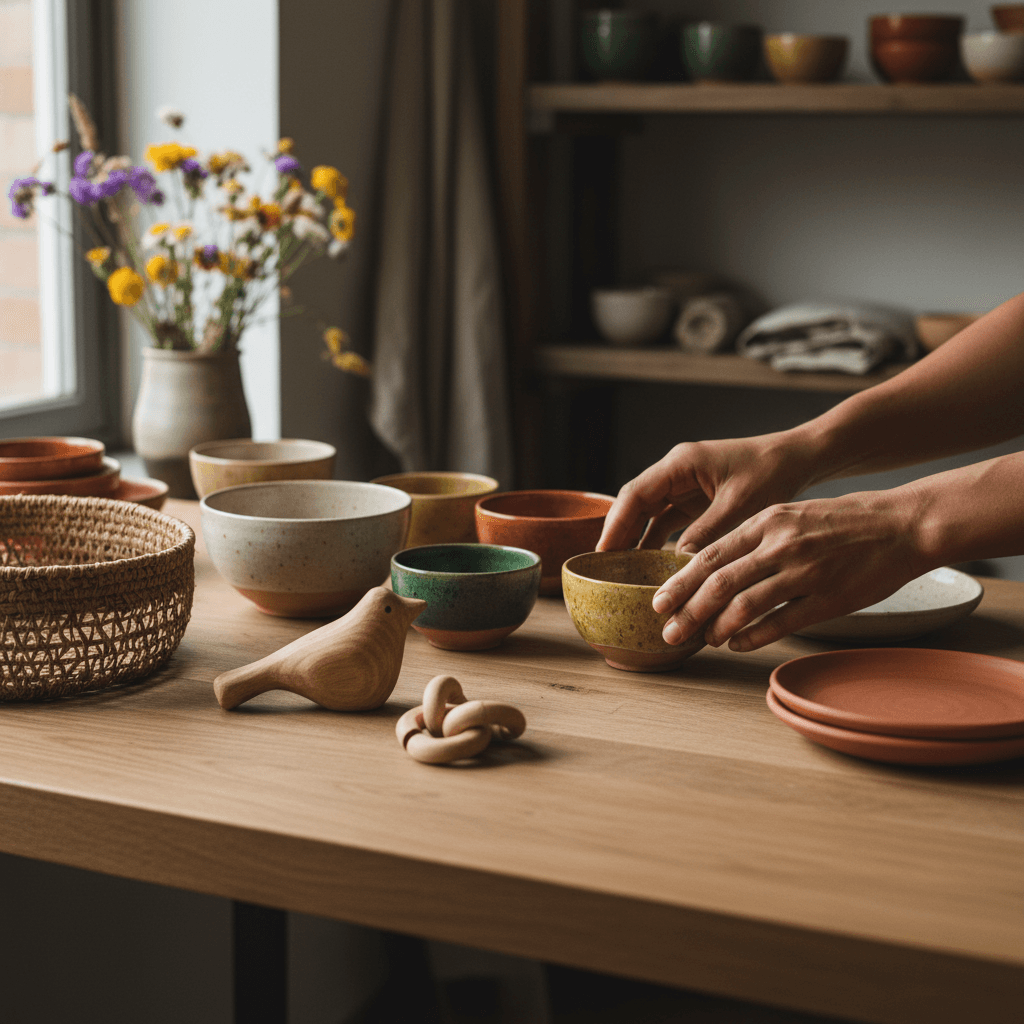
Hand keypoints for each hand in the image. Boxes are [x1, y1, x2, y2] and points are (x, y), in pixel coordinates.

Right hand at [597, 434, 816, 555]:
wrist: (798, 459)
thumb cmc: (772, 472)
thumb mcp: (740, 505)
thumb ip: (707, 532)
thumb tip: (677, 563)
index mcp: (680, 463)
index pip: (635, 494)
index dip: (616, 524)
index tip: (603, 552)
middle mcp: (676, 472)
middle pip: (635, 504)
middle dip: (619, 534)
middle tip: (605, 568)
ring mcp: (684, 485)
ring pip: (648, 513)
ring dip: (635, 539)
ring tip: (622, 571)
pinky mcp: (695, 499)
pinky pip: (667, 521)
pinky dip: (657, 541)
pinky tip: (649, 564)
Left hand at [650, 488, 928, 651]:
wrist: (901, 523)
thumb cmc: (842, 521)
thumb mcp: (790, 514)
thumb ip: (753, 538)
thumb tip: (712, 567)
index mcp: (766, 521)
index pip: (710, 555)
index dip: (680, 582)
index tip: (659, 601)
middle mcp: (781, 545)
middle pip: (719, 582)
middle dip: (687, 610)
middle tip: (668, 632)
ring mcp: (805, 572)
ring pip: (745, 605)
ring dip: (716, 627)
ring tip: (703, 640)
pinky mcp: (829, 598)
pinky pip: (780, 622)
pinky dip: (752, 637)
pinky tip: (737, 644)